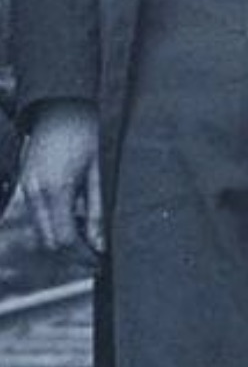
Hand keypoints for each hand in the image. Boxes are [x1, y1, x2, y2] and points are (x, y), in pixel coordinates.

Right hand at [19, 100, 101, 254]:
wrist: (63, 105)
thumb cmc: (88, 131)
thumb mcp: (100, 169)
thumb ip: (98, 210)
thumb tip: (101, 244)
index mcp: (55, 191)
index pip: (63, 241)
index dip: (83, 256)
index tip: (102, 261)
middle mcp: (34, 194)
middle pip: (49, 242)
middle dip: (74, 254)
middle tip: (98, 257)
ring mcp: (26, 190)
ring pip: (41, 233)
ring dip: (63, 241)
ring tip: (91, 239)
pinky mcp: (25, 185)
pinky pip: (36, 218)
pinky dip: (54, 226)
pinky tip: (75, 220)